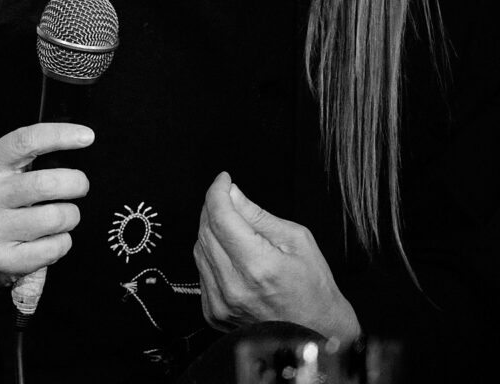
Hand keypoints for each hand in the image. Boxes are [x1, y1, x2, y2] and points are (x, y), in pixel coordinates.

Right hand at [0, 122, 92, 286]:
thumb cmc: (3, 194)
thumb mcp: (5, 166)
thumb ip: (33, 151)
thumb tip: (80, 138)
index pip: (26, 141)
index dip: (59, 135)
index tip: (87, 136)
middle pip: (46, 184)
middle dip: (76, 183)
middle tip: (80, 185)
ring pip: (55, 218)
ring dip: (71, 215)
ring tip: (63, 214)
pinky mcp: (2, 258)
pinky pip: (54, 248)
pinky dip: (63, 241)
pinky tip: (51, 237)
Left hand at [194, 171, 360, 342]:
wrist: (317, 337)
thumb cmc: (314, 290)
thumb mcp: (297, 242)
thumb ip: (259, 216)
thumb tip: (233, 194)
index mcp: (259, 267)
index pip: (221, 217)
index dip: (218, 192)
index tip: (224, 180)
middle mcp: (235, 287)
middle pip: (206, 231)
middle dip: (214, 207)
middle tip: (228, 198)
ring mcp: (222, 304)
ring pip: (200, 250)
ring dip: (211, 230)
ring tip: (231, 225)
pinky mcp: (214, 314)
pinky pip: (202, 272)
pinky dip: (211, 255)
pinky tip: (229, 254)